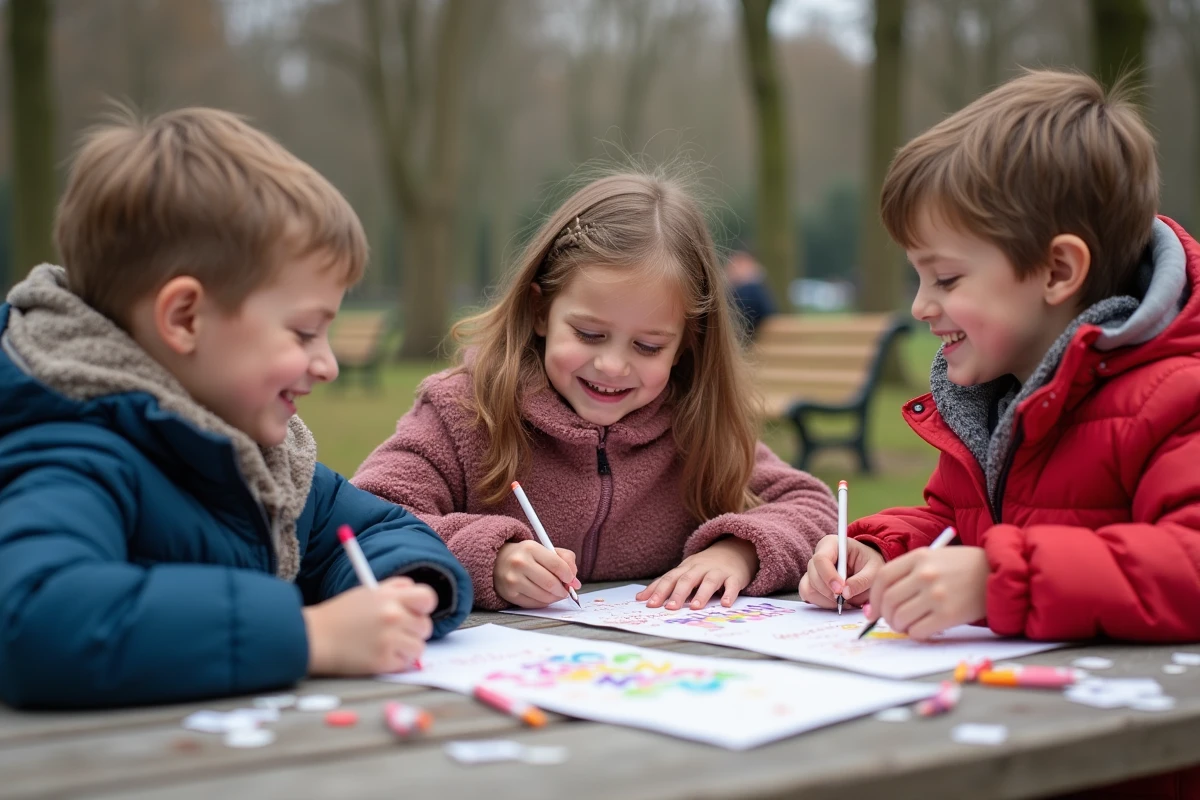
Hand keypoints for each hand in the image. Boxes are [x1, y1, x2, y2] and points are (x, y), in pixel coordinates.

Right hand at [302, 576, 436, 675]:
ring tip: (386, 644)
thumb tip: (416, 592)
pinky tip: (379, 654)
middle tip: (396, 632)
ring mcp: (389, 640)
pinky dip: (395, 662)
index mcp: (390, 597)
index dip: (424, 606)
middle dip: (413, 630)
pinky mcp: (383, 662)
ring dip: (406, 648)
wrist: (315, 639)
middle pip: (425, 626)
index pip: (428, 597)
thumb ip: (394, 589)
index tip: (416, 612)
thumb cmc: (340, 615)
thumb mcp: (367, 592)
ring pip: (419, 646)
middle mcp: (393, 616)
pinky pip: (405, 663)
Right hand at [494, 540, 580, 607]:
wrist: (499, 561)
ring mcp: (512, 580)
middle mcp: (519, 563)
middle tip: (566, 590)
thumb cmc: (527, 556)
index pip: (557, 565)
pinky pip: (534, 604)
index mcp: (530, 548)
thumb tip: (575, 581)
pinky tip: (544, 596)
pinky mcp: (509, 594)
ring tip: (556, 593)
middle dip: (563, 590)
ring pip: (543, 596)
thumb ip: (565, 559)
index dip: (569, 575)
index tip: (571, 579)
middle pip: (550, 583)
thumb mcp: (545, 549)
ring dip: (555, 598)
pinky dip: (544, 602)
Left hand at [636, 537, 758, 609]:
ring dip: (701, 594)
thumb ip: (665, 584)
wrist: (735, 550)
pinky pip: (732, 585)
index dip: (658, 590)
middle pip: (687, 579)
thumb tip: (640, 598)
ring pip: (709, 581)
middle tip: (669, 608)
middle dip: (677, 593)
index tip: (647, 603)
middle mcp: (700, 568)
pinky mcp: (734, 577)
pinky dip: (729, 594)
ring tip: (694, 608)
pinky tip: (725, 604)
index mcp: (685, 568)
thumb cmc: (704, 567)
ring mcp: (718, 571)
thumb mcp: (685, 572)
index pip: (669, 578)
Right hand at [799, 535, 882, 608]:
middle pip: (813, 574)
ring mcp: (813, 571)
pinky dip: (822, 603)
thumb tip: (845, 594)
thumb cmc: (870, 564)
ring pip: (809, 587)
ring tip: (845, 602)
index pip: (821, 559)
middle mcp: (818, 556)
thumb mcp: (874, 569)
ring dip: (826, 599)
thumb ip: (861, 581)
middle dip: (828, 591)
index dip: (828, 576)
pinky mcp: (812, 584)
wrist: (869, 569)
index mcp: (831, 544)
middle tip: (846, 600)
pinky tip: (837, 603)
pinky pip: (809, 595)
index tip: (840, 590)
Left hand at [866, 545, 988, 639]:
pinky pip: (918, 631)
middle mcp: (925, 574)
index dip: (874, 597)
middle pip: (889, 600)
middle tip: (892, 621)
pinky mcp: (949, 615)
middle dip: (885, 616)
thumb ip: (908, 573)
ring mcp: (936, 595)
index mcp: (919, 557)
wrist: (998, 573)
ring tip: (906, 626)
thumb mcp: (934, 558)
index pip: (882, 578)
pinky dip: (914, 634)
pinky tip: (921, 630)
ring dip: (898, 627)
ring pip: (900, 618)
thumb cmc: (964, 567)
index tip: (874, 609)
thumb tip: (880, 603)